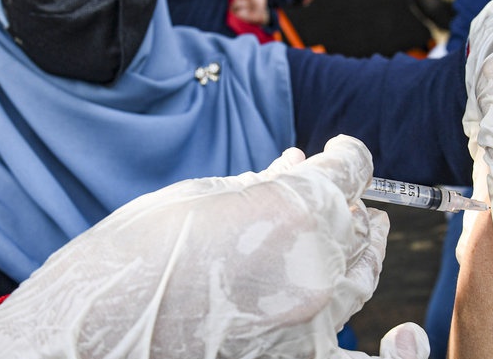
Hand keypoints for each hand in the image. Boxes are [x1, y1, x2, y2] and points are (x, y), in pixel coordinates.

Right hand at [0, 135, 415, 357]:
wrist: (96, 334)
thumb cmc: (132, 260)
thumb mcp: (200, 198)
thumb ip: (260, 184)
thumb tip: (299, 167)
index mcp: (290, 211)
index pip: (346, 171)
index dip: (348, 157)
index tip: (342, 154)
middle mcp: (313, 265)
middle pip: (354, 223)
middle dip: (351, 200)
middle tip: (349, 194)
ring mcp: (308, 320)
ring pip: (360, 277)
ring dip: (368, 248)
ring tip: (371, 229)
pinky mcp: (296, 357)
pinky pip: (356, 352)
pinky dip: (386, 343)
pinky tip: (396, 331)